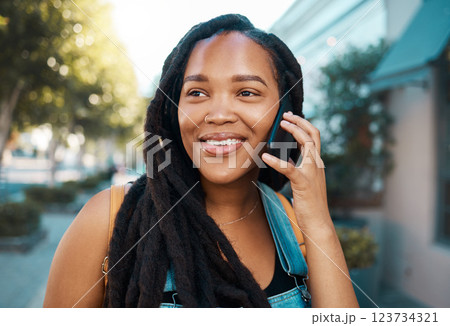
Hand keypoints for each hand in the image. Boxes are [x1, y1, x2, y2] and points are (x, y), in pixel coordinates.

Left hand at [261, 111, 330, 230]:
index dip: (302, 125)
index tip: (290, 118)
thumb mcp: (305, 183)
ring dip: (294, 131)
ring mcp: (312, 172)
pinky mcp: (303, 183)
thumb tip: (290, 161)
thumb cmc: (310, 205)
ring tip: (282, 123)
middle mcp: (317, 164)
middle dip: (300, 121)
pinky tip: (265, 157)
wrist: (318, 223)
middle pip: (313, 134)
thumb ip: (299, 170)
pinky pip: (289, 168)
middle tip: (286, 115)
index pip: (313, 138)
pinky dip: (276, 161)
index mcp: (316, 164)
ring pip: (307, 143)